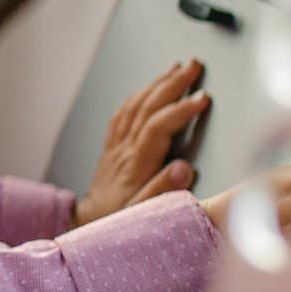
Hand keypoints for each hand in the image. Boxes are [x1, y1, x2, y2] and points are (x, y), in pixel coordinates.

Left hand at [71, 59, 209, 226]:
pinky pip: (122, 113)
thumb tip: (185, 168)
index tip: (203, 98)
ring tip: (177, 68)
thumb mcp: (143, 214)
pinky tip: (149, 87)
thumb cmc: (117, 221)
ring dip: (157, 84)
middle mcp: (124, 150)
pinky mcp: (112, 147)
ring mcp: (116, 146)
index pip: (158, 128)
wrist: (88, 224)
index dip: (180, 110)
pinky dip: (138, 95)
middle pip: (147, 107)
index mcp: (135, 165)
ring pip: (135, 105)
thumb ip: (163, 190)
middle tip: (194, 67)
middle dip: (172, 84)